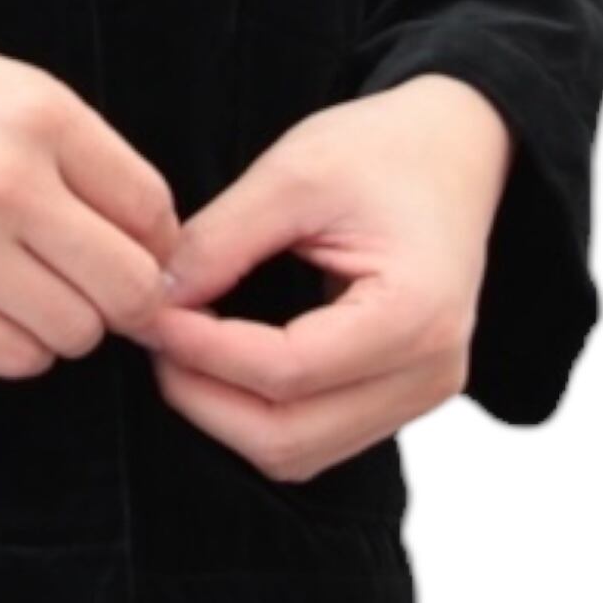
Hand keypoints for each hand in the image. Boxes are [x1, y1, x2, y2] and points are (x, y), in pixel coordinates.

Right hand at [0, 0, 184, 379]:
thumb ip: (65, 147)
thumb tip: (144, 232)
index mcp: (36, 111)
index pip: (152, 208)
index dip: (149, 241)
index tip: (121, 248)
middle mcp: (8, 179)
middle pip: (129, 285)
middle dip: (117, 296)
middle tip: (81, 286)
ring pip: (75, 332)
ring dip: (59, 322)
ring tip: (14, 288)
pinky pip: (12, 358)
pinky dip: (11, 345)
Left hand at [141, 73, 514, 480]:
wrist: (455, 150)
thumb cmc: (384, 151)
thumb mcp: (295, 171)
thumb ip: (222, 239)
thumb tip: (155, 297)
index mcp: (414, 315)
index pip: (287, 371)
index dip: (203, 350)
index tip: (148, 310)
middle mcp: (428, 374)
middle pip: (290, 438)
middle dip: (203, 397)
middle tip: (152, 333)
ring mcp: (419, 395)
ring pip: (298, 452)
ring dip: (223, 412)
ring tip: (178, 343)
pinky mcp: (397, 396)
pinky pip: (314, 436)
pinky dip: (254, 411)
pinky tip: (218, 357)